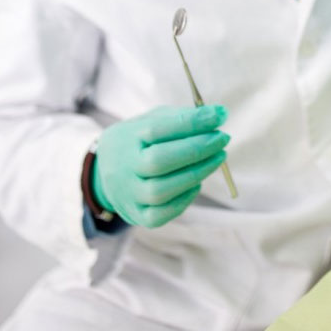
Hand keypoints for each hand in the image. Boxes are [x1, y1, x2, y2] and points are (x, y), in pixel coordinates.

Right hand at [91, 104, 229, 227]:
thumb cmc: (141, 141)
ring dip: (197, 173)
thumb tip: (218, 114)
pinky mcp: (137, 215)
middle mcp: (123, 168)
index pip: (158, 129)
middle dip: (197, 148)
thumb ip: (182, 117)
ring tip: (218, 157)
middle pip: (159, 161)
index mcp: (126, 138)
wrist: (107, 172)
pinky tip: (197, 182)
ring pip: (161, 190)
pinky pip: (161, 214)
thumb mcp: (152, 121)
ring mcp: (128, 195)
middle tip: (222, 138)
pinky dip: (184, 198)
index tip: (220, 114)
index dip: (192, 122)